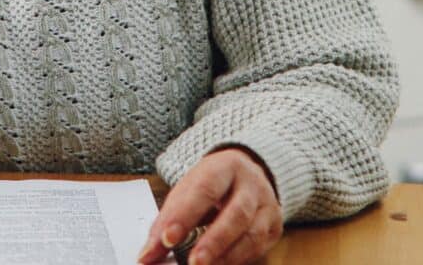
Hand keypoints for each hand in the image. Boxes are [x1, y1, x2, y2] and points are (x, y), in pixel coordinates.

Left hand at [137, 148, 281, 264]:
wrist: (247, 173)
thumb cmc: (212, 183)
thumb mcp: (187, 190)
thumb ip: (167, 220)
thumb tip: (148, 254)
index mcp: (224, 166)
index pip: (204, 190)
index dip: (185, 216)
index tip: (167, 239)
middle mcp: (251, 184)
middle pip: (236, 213)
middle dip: (213, 241)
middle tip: (193, 262)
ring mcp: (267, 205)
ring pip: (252, 234)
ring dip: (226, 256)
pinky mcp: (274, 227)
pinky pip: (259, 248)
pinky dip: (237, 260)